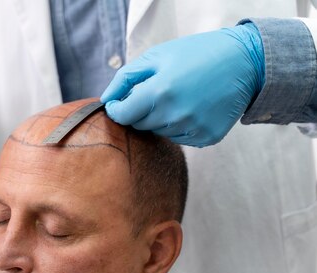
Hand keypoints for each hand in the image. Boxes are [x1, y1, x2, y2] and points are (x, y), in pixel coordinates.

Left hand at [101, 23, 264, 146]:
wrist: (246, 61)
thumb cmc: (196, 54)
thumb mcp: (157, 56)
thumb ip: (125, 79)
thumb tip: (106, 100)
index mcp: (159, 92)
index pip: (122, 116)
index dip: (117, 109)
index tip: (119, 102)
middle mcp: (174, 115)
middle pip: (140, 125)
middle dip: (141, 110)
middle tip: (158, 91)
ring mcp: (192, 129)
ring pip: (159, 132)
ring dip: (161, 118)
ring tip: (179, 96)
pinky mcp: (206, 138)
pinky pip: (179, 138)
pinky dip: (180, 125)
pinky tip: (193, 107)